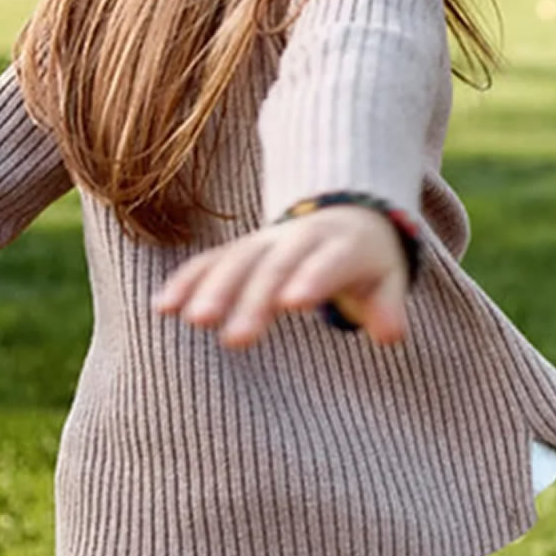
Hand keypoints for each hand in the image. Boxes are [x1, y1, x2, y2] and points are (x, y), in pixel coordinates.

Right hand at [152, 206, 408, 347]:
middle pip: (275, 267)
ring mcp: (266, 241)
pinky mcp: (241, 249)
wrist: (346, 214)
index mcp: (341, 246)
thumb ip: (388, 307)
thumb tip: (392, 335)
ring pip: (237, 260)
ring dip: (213, 287)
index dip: (312, 278)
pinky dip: (187, 279)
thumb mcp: (388, 278)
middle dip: (254, 299)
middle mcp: (299, 239)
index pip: (327, 262)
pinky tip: (163, 306)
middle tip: (236, 340)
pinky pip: (211, 260)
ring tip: (194, 320)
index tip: (293, 303)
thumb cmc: (368, 261)